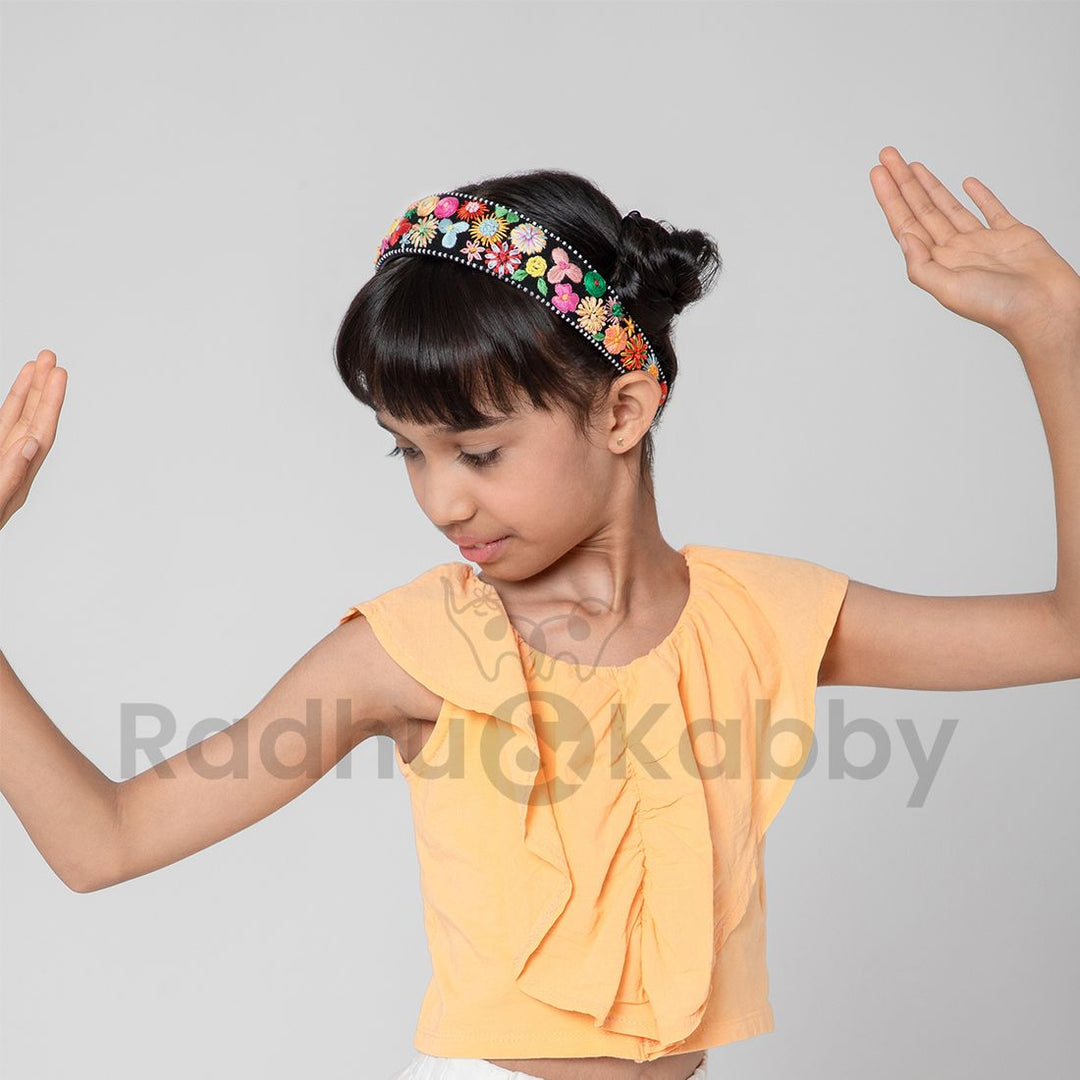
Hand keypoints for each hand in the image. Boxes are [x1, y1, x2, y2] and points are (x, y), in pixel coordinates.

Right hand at [1, 349, 66, 531]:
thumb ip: (9, 475)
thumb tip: (32, 444)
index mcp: (14, 480)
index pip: (40, 433)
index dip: (50, 402)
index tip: (58, 373)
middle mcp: (8, 470)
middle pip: (33, 422)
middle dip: (43, 389)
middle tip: (52, 356)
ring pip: (13, 423)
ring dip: (26, 394)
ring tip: (37, 365)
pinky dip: (6, 410)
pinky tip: (13, 397)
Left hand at [870, 146, 1079, 353]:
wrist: (1045, 309)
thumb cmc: (999, 307)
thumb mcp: (948, 289)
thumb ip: (921, 265)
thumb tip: (903, 236)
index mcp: (938, 264)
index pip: (906, 224)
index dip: (890, 198)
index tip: (877, 173)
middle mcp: (956, 251)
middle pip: (922, 210)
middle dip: (903, 183)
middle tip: (887, 155)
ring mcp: (983, 242)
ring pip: (949, 206)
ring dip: (930, 185)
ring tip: (911, 166)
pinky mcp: (1012, 235)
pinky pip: (992, 210)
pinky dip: (980, 195)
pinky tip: (966, 183)